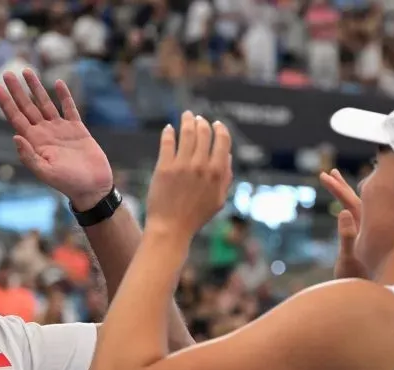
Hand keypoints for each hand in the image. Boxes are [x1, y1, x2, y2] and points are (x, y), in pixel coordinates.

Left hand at [0, 70, 112, 208]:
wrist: (92, 186)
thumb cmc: (68, 183)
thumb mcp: (45, 172)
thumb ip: (29, 156)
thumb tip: (15, 137)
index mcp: (35, 142)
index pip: (16, 118)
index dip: (5, 102)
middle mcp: (45, 133)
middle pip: (27, 107)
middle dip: (17, 90)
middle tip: (7, 73)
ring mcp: (60, 129)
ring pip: (45, 103)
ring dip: (36, 88)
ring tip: (27, 71)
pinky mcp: (77, 128)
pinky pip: (69, 108)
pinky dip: (64, 96)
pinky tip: (57, 83)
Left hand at [145, 111, 232, 237]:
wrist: (171, 229)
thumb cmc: (195, 217)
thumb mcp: (218, 200)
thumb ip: (226, 178)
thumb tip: (228, 156)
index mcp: (217, 173)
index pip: (222, 141)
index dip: (220, 129)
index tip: (216, 124)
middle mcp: (201, 166)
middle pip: (204, 133)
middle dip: (202, 122)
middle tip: (197, 118)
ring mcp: (182, 165)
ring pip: (187, 133)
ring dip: (187, 121)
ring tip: (186, 116)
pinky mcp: (164, 167)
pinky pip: (168, 142)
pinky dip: (169, 132)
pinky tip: (169, 128)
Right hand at [319, 169, 367, 279]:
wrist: (369, 297)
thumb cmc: (360, 280)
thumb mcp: (349, 257)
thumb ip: (347, 235)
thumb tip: (342, 211)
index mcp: (366, 226)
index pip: (352, 200)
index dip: (339, 187)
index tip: (326, 175)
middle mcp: (367, 228)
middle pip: (354, 201)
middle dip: (340, 187)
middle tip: (328, 173)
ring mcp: (365, 235)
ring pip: (355, 209)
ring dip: (345, 196)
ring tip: (336, 184)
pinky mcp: (361, 244)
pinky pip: (356, 221)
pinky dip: (347, 211)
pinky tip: (343, 211)